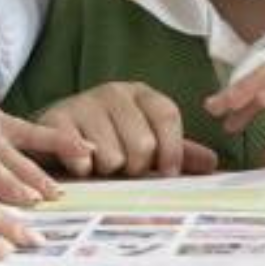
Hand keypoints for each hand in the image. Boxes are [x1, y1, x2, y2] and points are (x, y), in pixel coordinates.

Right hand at [36, 82, 218, 177]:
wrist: (52, 135)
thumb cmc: (106, 141)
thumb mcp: (143, 142)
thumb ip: (176, 151)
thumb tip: (212, 162)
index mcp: (141, 94)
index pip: (168, 115)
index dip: (172, 150)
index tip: (167, 173)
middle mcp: (114, 92)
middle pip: (143, 142)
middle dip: (135, 166)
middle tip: (123, 167)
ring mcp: (84, 103)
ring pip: (113, 156)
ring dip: (107, 170)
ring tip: (98, 163)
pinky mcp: (57, 120)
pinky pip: (81, 157)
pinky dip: (83, 169)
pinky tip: (79, 164)